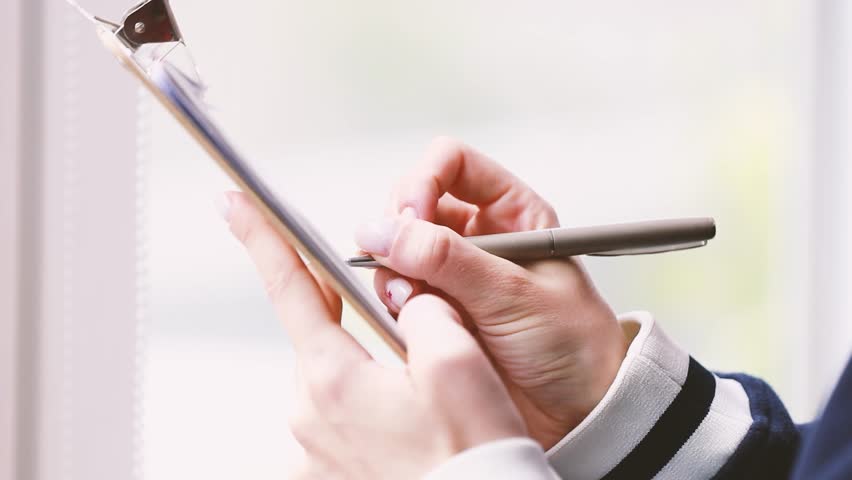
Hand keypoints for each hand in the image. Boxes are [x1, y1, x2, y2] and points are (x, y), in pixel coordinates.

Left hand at [222, 191, 527, 478]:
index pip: (290, 288)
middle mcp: (312, 415)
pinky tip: (408, 419)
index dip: (263, 238)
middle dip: (355, 318)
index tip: (237, 206)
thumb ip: (425, 309)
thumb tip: (408, 297)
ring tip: (422, 392)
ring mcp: (318, 448)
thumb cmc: (471, 459)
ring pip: (337, 374)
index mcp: (335, 380)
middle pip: (322, 334)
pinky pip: (344, 415)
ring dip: (370, 365)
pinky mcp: (333, 469)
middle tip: (405, 332)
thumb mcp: (459, 362)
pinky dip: (370, 403)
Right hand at [355, 137, 628, 448]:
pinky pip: (394, 290)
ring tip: (416, 305)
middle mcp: (476, 236)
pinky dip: (394, 304)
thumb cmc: (572, 346)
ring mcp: (451, 273)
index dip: (424, 181)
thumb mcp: (513, 295)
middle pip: (411, 201)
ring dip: (393, 272)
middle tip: (403, 266)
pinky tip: (416, 324)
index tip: (412, 217)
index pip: (451, 164)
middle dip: (398, 230)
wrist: (578, 414)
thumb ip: (446, 259)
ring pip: (395, 247)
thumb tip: (381, 231)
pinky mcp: (435, 310)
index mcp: (511, 213)